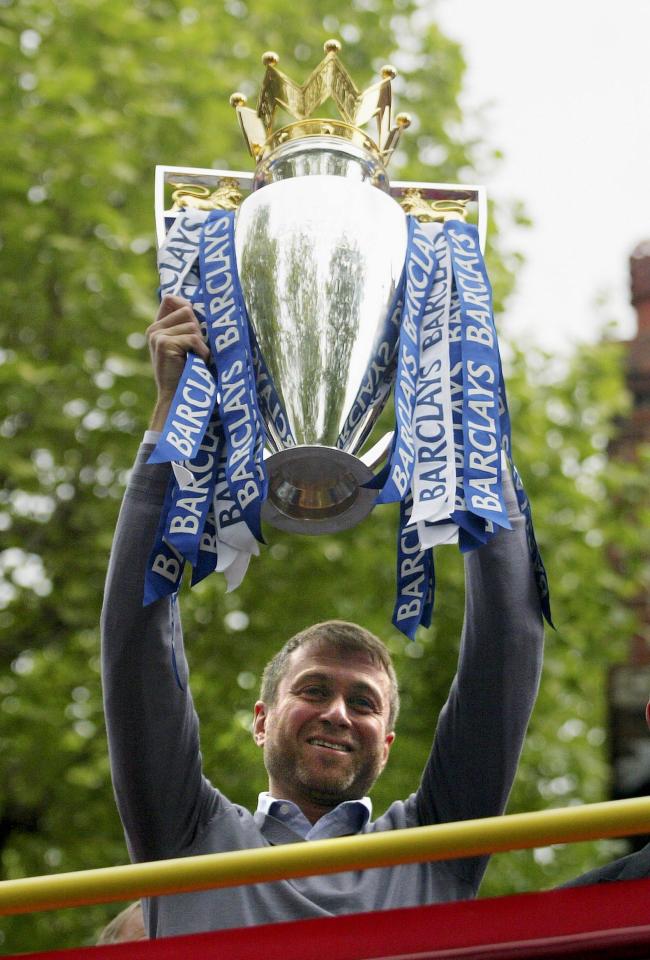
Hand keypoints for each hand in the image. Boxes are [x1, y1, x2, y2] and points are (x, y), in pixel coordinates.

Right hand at [146, 296, 210, 429]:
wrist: (176, 395)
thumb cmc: (185, 371)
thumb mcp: (184, 345)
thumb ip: (185, 326)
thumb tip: (194, 305)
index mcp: (157, 327)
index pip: (171, 299)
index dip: (186, 305)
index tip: (195, 321)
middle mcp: (154, 329)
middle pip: (187, 310)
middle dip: (197, 329)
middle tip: (194, 350)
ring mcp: (157, 335)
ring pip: (192, 326)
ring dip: (200, 344)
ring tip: (194, 358)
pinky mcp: (163, 343)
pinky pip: (193, 339)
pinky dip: (201, 352)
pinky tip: (195, 362)